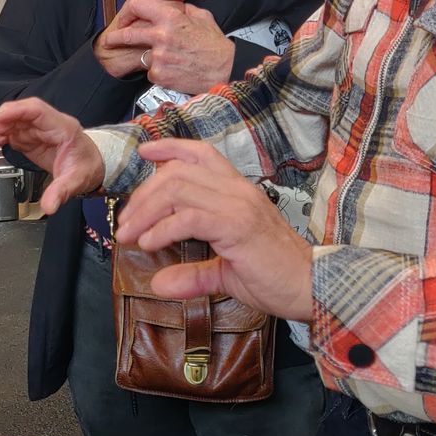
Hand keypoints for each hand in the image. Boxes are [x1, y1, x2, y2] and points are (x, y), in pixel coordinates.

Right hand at [0, 98, 104, 210]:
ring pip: (2, 124)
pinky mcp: (24, 137)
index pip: (34, 109)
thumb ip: (61, 192)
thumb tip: (49, 206)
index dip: (12, 111)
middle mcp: (42, 123)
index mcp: (59, 126)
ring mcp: (31, 129)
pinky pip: (2, 136)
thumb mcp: (77, 180)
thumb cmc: (86, 165)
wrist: (90, 164)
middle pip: (11, 115)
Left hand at [98, 0, 235, 93]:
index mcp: (171, 18)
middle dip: (116, 37)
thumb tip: (169, 4)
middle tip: (110, 40)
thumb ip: (180, 9)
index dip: (130, 10)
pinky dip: (159, 71)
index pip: (138, 5)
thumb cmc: (214, 44)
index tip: (126, 17)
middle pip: (128, 33)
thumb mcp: (201, 16)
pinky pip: (151, 71)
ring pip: (142, 55)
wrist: (225, 70)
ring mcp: (159, 57)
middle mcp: (161, 36)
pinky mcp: (159, 75)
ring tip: (168, 59)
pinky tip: (175, 70)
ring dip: (149, 57)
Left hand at [112, 138, 314, 320]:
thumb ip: (192, 274)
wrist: (311, 287)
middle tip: (125, 222)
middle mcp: (237, 191)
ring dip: (146, 211)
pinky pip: (189, 217)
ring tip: (130, 234)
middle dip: (144, 194)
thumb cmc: (273, 277)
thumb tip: (158, 283)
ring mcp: (238, 205)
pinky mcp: (237, 226)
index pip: (201, 154)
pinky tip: (149, 243)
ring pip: (178, 189)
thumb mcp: (224, 272)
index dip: (170, 148)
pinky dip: (162, 229)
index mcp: (237, 191)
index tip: (145, 153)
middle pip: (178, 172)